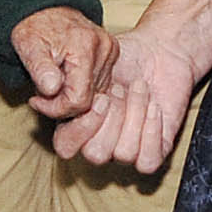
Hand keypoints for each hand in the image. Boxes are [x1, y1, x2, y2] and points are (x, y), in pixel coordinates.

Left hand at [10, 6, 117, 119]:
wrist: (45, 7)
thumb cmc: (34, 28)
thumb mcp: (28, 47)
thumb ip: (40, 69)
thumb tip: (52, 89)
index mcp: (85, 46)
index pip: (79, 100)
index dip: (56, 108)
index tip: (36, 99)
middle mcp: (105, 48)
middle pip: (89, 100)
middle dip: (62, 102)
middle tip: (42, 88)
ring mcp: (111, 51)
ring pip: (95, 96)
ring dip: (72, 95)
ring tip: (54, 79)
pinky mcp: (112, 54)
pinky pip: (99, 86)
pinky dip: (81, 87)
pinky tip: (66, 77)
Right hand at [51, 24, 211, 173]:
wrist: (161, 51)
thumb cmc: (126, 57)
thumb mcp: (95, 64)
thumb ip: (71, 81)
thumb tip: (50, 87)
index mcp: (80, 123)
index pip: (66, 146)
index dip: (80, 128)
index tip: (100, 97)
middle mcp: (102, 140)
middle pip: (95, 155)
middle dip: (111, 119)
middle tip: (119, 88)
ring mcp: (128, 147)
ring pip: (124, 153)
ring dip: (134, 114)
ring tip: (140, 86)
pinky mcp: (155, 150)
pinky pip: (148, 160)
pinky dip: (151, 131)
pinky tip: (154, 105)